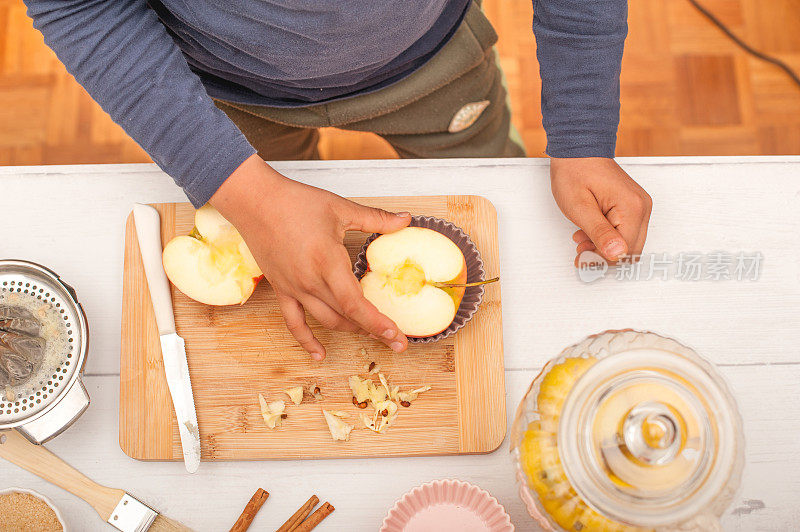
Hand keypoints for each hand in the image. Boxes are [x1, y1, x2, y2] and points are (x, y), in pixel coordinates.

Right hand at [210, 155, 410, 359]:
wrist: (254, 201)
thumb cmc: (295, 201)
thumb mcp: (340, 208)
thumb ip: (375, 218)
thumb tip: (405, 219)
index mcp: (327, 261)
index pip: (355, 303)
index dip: (377, 323)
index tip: (397, 335)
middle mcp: (310, 281)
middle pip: (346, 317)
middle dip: (374, 331)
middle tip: (396, 339)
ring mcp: (294, 288)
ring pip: (326, 321)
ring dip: (350, 331)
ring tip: (372, 336)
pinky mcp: (281, 289)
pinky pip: (294, 322)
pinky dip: (307, 340)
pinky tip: (319, 354)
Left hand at [550, 157, 651, 265]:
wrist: (577, 149)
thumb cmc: (575, 173)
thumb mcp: (580, 207)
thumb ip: (599, 233)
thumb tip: (616, 255)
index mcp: (632, 208)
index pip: (625, 251)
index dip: (603, 260)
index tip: (582, 260)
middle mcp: (642, 207)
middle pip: (631, 250)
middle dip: (605, 255)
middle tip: (581, 252)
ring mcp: (639, 206)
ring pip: (628, 242)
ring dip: (605, 247)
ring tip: (582, 238)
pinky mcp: (633, 206)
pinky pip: (625, 231)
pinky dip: (608, 237)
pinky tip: (589, 232)